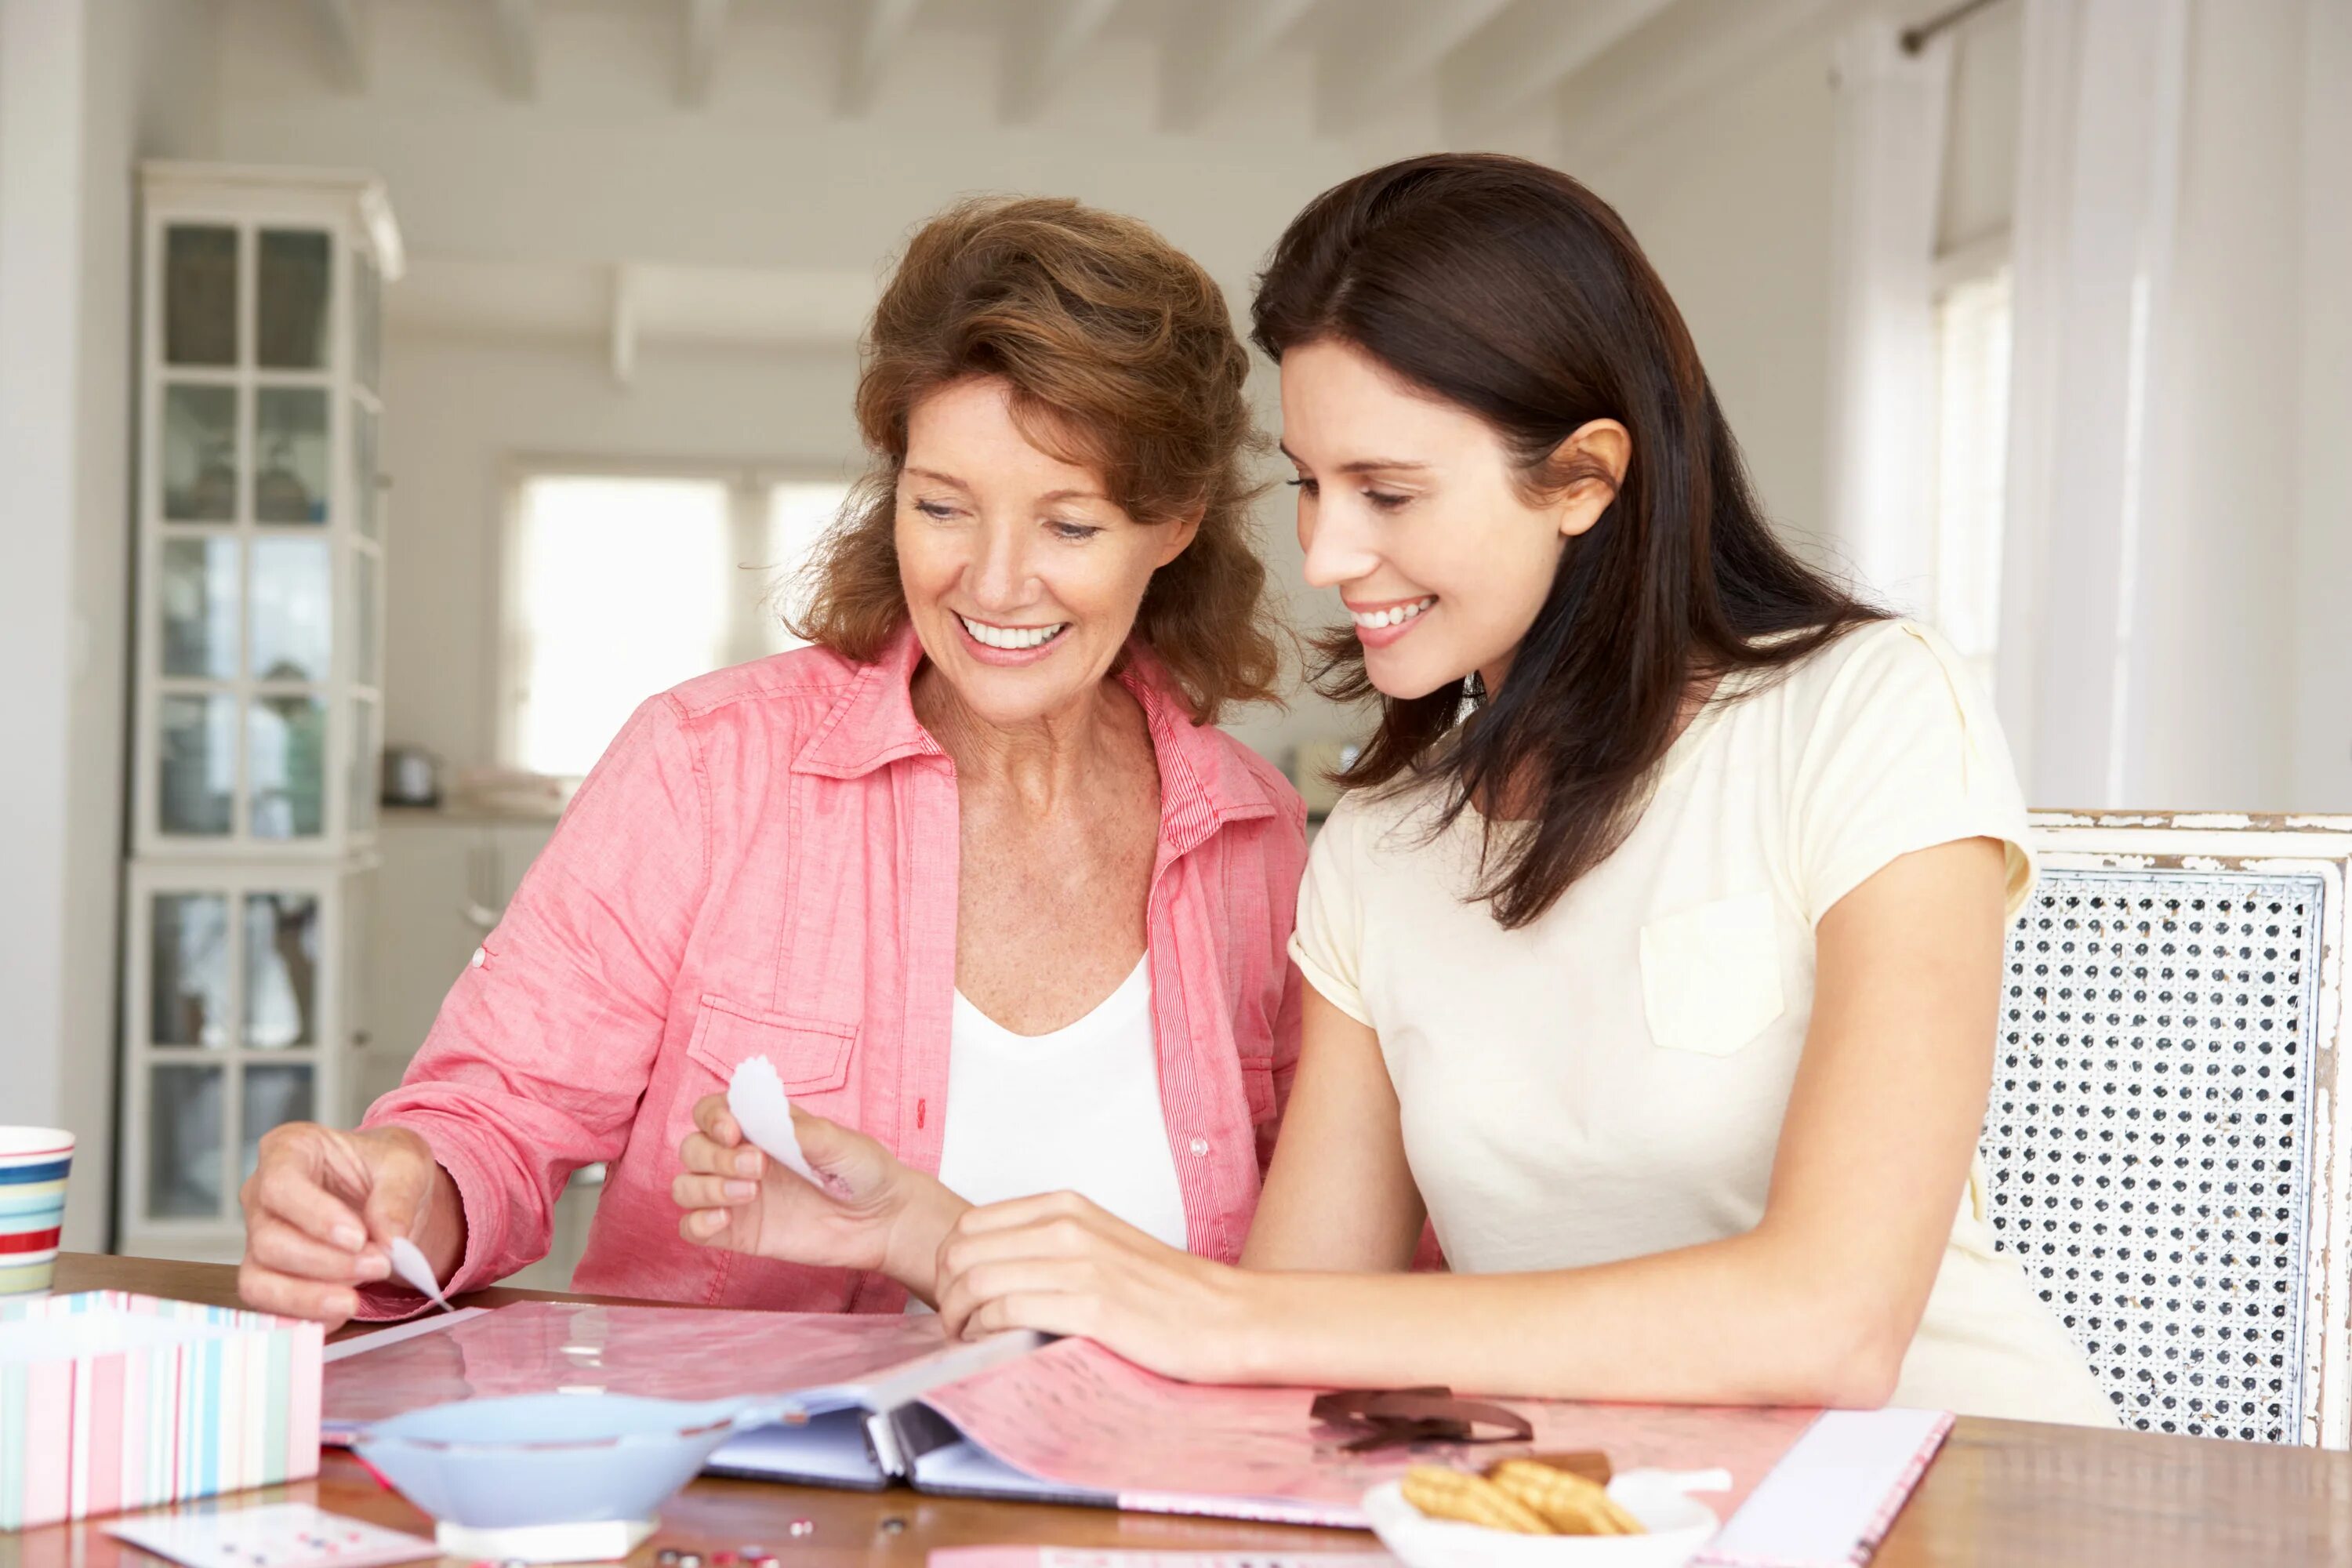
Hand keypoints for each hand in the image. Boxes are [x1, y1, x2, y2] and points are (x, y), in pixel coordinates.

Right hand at [238, 1123, 454, 1328]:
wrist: (388, 1194)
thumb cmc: (386, 1167)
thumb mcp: (406, 1164)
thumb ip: (398, 1195)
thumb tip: (391, 1241)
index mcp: (289, 1150)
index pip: (280, 1184)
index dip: (315, 1216)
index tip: (358, 1237)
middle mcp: (261, 1195)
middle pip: (270, 1240)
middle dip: (327, 1262)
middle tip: (380, 1264)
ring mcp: (258, 1239)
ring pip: (260, 1280)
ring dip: (311, 1296)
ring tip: (357, 1299)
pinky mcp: (267, 1277)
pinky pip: (270, 1308)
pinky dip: (304, 1317)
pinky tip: (342, 1311)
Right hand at [673, 1096, 965, 1300]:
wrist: (883, 1220)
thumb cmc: (864, 1170)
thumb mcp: (841, 1143)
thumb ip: (802, 1131)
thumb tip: (768, 1117)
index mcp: (761, 1127)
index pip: (710, 1112)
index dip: (711, 1117)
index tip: (734, 1131)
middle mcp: (740, 1158)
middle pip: (692, 1149)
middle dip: (715, 1156)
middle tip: (759, 1167)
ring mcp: (737, 1196)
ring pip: (685, 1186)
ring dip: (705, 1188)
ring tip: (750, 1193)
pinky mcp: (738, 1232)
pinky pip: (692, 1228)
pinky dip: (696, 1223)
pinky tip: (724, 1220)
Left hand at [933, 1191, 1260, 1381]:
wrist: (1226, 1317)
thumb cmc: (1163, 1291)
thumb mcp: (1100, 1243)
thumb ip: (1047, 1243)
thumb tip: (986, 1267)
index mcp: (1066, 1207)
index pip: (968, 1225)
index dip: (951, 1264)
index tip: (960, 1295)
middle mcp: (1068, 1226)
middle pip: (960, 1252)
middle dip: (945, 1292)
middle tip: (957, 1323)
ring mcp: (1079, 1265)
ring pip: (975, 1281)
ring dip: (958, 1317)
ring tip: (969, 1339)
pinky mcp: (1091, 1307)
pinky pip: (1006, 1311)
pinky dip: (983, 1332)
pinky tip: (992, 1345)